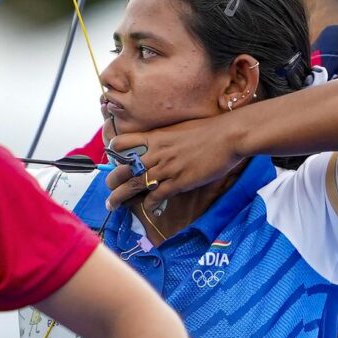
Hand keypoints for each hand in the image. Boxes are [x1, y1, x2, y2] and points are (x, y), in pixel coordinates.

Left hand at [104, 113, 243, 212]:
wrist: (228, 136)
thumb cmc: (208, 129)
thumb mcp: (178, 129)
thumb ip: (164, 138)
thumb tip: (158, 144)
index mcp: (154, 137)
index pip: (122, 143)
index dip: (113, 152)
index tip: (113, 160)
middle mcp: (155, 153)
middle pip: (122, 168)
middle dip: (111, 181)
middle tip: (109, 188)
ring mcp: (166, 168)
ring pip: (133, 185)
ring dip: (120, 198)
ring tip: (112, 205)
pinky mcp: (178, 182)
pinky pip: (156, 196)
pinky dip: (149, 204)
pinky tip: (148, 208)